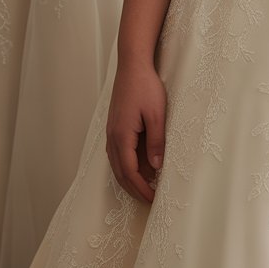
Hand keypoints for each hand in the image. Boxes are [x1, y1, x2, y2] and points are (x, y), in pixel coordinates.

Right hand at [106, 59, 166, 202]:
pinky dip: (126, 167)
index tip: (153, 199)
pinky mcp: (115, 127)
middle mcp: (112, 137)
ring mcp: (111, 132)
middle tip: (149, 201)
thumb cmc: (146, 87)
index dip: (141, 188)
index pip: (130, 172)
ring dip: (129, 180)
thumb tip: (156, 167)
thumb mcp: (157, 115)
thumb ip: (156, 141)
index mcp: (122, 136)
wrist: (132, 66)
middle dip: (134, 190)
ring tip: (144, 189)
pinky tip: (138, 168)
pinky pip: (117, 154)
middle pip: (120, 173)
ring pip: (116, 165)